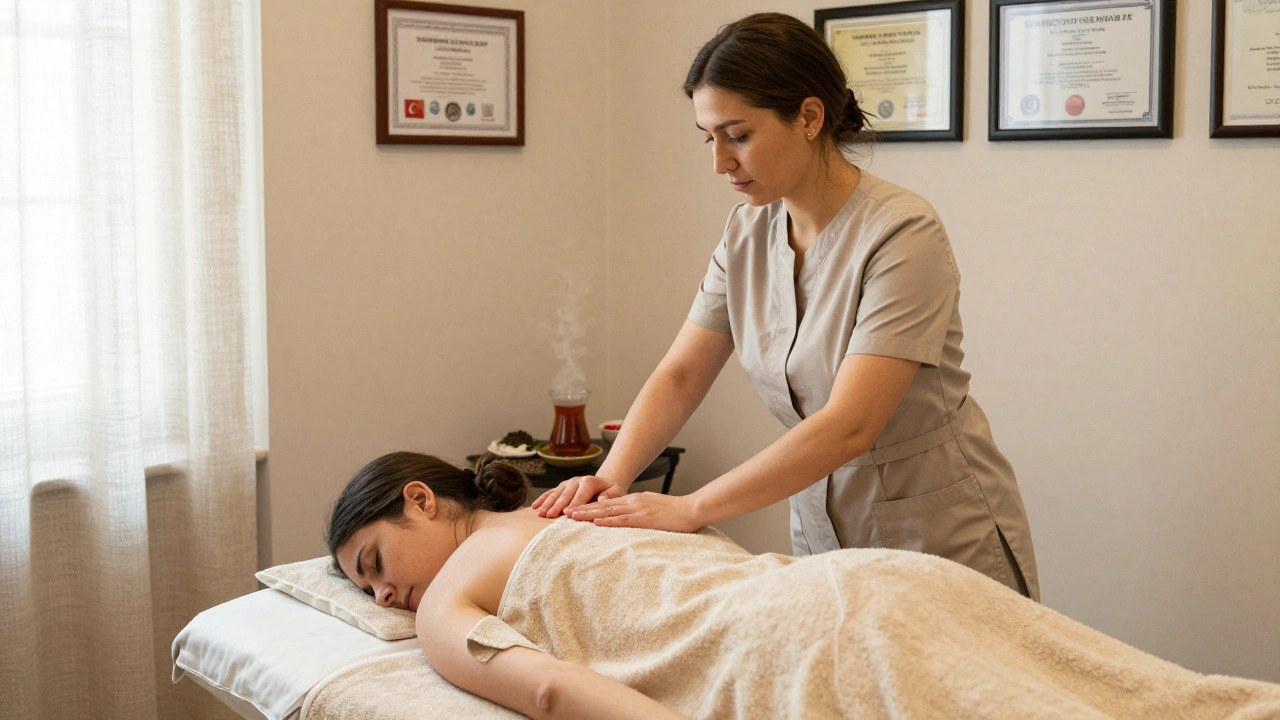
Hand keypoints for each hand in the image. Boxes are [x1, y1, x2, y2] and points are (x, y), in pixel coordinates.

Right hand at [532, 475, 624, 517]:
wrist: (604, 484)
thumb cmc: (611, 492)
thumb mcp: (616, 492)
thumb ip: (610, 496)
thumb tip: (603, 500)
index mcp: (590, 481)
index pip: (582, 494)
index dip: (575, 503)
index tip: (568, 513)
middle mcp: (576, 481)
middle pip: (566, 494)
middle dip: (557, 505)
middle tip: (550, 515)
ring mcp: (567, 484)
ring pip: (556, 494)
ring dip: (547, 503)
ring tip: (541, 513)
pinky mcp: (561, 488)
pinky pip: (549, 493)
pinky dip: (542, 499)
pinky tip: (534, 507)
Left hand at [565, 492, 701, 533]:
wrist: (693, 509)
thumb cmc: (677, 512)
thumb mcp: (654, 508)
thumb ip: (640, 511)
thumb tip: (629, 518)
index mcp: (634, 500)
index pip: (607, 503)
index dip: (589, 506)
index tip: (574, 509)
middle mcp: (633, 502)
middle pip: (602, 504)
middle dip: (582, 508)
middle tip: (564, 512)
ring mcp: (638, 509)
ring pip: (608, 510)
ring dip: (588, 513)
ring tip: (572, 516)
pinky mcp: (645, 518)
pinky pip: (623, 520)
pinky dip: (607, 520)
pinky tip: (596, 522)